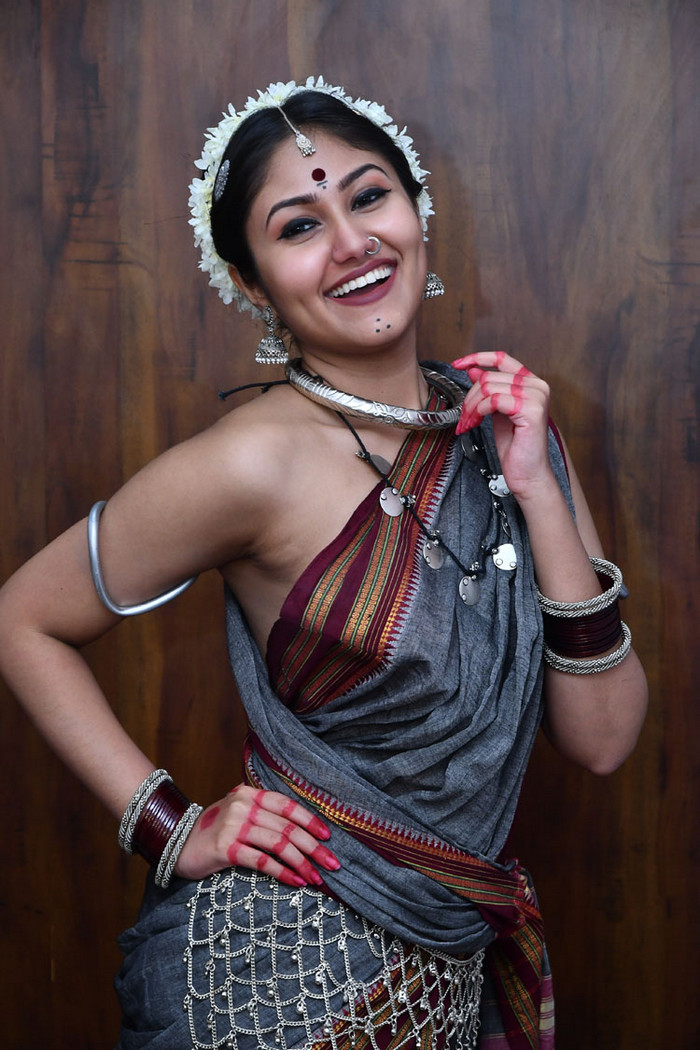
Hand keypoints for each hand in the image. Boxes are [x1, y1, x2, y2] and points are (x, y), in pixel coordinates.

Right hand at [174, 784, 340, 885]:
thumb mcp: (238, 814)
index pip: (287, 805)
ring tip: (316, 878)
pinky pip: (261, 860)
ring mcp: (233, 826)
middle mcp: (243, 806)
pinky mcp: (225, 848)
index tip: (328, 837)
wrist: (175, 842)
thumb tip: (302, 833)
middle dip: (314, 847)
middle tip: (332, 863)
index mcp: (250, 794)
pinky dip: (282, 872)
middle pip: (287, 827)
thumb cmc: (213, 831)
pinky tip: (296, 881)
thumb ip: (263, 816)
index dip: (311, 821)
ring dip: (302, 863)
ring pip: (278, 844)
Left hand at [452, 350, 553, 499]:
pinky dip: (479, 412)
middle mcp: (537, 386)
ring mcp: (536, 396)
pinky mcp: (532, 410)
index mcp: (531, 383)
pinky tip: (476, 424)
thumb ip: (489, 390)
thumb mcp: (496, 412)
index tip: (458, 364)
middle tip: (464, 417)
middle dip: (469, 398)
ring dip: (471, 407)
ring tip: (468, 423)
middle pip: (489, 377)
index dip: (477, 358)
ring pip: (488, 388)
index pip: (502, 358)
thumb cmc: (515, 447)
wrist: (528, 474)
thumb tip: (473, 370)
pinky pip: (493, 400)